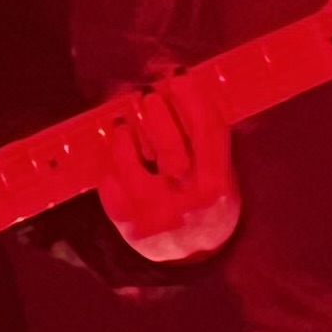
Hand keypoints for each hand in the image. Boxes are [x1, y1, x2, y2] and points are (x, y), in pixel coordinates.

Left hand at [99, 74, 240, 263]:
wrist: (191, 254)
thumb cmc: (206, 198)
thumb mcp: (220, 172)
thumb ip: (205, 138)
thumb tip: (181, 86)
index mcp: (217, 187)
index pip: (207, 133)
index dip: (193, 98)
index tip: (180, 76)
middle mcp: (187, 203)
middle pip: (169, 147)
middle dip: (156, 113)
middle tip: (149, 94)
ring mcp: (154, 214)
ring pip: (129, 163)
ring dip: (124, 134)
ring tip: (125, 121)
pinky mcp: (125, 220)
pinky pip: (110, 179)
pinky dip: (111, 159)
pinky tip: (118, 148)